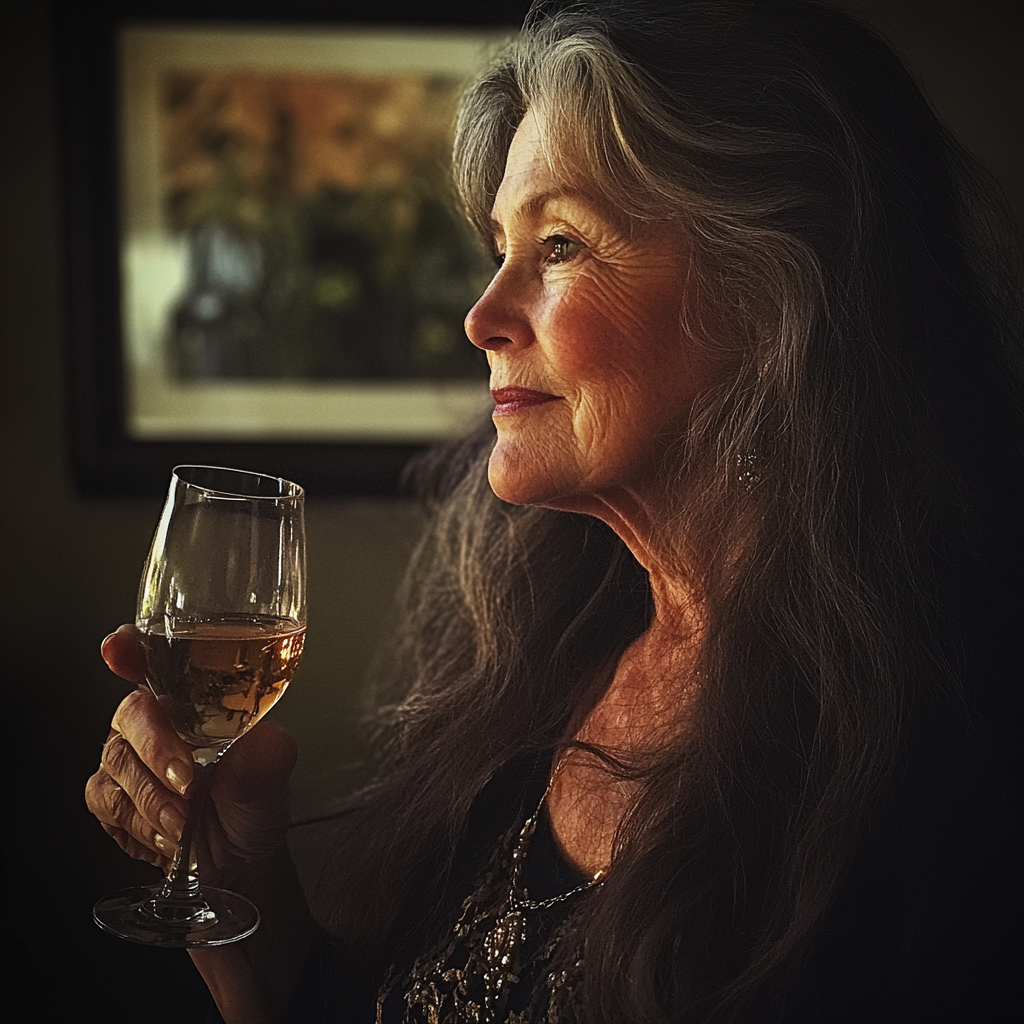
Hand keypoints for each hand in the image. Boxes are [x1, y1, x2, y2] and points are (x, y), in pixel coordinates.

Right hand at [85, 625, 297, 884]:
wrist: (238, 863)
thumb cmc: (253, 803)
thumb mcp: (273, 778)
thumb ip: (265, 757)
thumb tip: (259, 745)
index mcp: (195, 697)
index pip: (157, 659)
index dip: (132, 647)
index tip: (118, 648)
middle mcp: (156, 718)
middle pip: (133, 713)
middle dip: (159, 750)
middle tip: (189, 782)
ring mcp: (127, 754)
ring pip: (117, 762)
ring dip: (155, 799)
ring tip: (189, 820)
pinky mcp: (109, 793)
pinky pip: (105, 800)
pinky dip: (138, 822)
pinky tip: (167, 832)